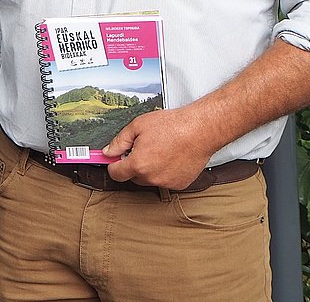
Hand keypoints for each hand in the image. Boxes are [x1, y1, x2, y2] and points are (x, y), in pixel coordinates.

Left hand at [103, 106, 218, 189]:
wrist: (200, 130)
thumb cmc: (172, 126)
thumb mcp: (137, 126)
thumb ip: (119, 141)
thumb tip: (109, 152)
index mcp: (138, 164)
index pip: (116, 174)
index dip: (113, 164)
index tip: (115, 159)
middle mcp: (152, 177)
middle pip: (132, 177)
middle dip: (133, 164)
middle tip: (142, 147)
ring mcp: (167, 182)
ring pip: (149, 179)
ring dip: (149, 169)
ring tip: (159, 150)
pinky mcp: (180, 184)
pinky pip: (165, 180)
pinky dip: (164, 171)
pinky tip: (170, 156)